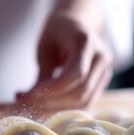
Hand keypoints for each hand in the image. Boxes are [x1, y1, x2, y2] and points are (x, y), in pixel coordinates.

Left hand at [16, 0, 112, 119]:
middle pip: (81, 92)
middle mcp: (101, 57)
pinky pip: (87, 104)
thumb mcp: (45, 47)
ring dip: (58, 110)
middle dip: (53, 102)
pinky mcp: (102, 83)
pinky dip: (67, 110)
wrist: (77, 23)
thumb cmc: (57, 32)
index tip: (31, 93)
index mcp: (87, 42)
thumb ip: (43, 74)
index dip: (54, 88)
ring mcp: (105, 71)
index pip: (76, 73)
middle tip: (28, 103)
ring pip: (85, 102)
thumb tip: (29, 100)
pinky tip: (49, 109)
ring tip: (35, 107)